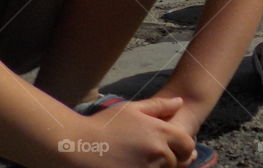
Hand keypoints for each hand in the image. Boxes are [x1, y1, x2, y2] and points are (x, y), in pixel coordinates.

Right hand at [73, 96, 195, 166]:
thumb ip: (159, 106)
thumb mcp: (131, 109)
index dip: (184, 148)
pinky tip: (132, 165)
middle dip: (169, 159)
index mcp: (160, 133)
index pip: (187, 145)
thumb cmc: (103, 125)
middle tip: (152, 155)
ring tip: (139, 159)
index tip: (175, 149)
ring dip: (156, 167)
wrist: (75, 147)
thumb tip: (180, 102)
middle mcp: (157, 152)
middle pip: (175, 162)